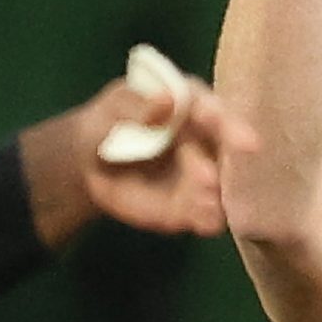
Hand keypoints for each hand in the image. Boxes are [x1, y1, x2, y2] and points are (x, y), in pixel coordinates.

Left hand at [73, 75, 257, 236]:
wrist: (91, 165)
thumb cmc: (105, 125)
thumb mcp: (110, 110)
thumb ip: (134, 105)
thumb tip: (166, 99)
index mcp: (192, 107)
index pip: (213, 111)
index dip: (222, 120)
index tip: (224, 130)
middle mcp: (208, 141)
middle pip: (230, 151)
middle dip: (225, 163)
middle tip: (208, 177)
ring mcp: (204, 177)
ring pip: (224, 187)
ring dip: (218, 194)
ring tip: (202, 200)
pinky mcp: (194, 207)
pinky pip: (210, 216)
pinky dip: (209, 219)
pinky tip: (201, 222)